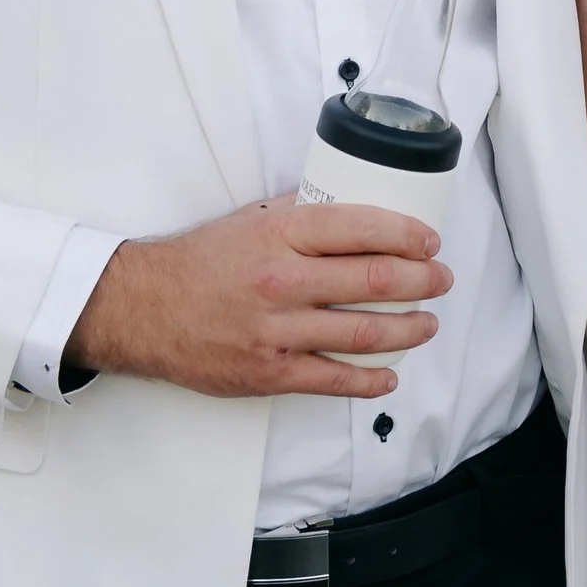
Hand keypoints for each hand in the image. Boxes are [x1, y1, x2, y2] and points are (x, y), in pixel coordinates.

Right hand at [67, 197, 451, 399]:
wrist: (145, 309)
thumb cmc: (201, 262)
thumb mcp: (249, 219)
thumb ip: (300, 212)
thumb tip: (353, 205)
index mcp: (279, 233)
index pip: (360, 226)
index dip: (407, 234)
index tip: (430, 241)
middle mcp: (281, 280)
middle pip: (373, 279)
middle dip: (421, 280)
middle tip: (441, 279)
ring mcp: (276, 331)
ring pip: (361, 332)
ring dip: (407, 329)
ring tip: (427, 323)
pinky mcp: (268, 373)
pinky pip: (332, 379)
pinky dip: (369, 380)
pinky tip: (389, 375)